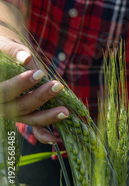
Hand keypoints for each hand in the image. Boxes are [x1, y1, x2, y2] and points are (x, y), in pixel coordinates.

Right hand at [0, 1, 67, 143]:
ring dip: (47, 116)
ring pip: (28, 119)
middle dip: (39, 98)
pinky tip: (56, 139)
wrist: (6, 54)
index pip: (3, 91)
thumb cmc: (4, 50)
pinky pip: (33, 128)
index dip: (20, 84)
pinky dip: (44, 135)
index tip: (38, 74)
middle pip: (18, 107)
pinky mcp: (25, 115)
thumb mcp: (5, 46)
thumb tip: (27, 57)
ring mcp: (13, 112)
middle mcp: (1, 105)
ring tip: (65, 111)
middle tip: (57, 86)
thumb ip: (13, 51)